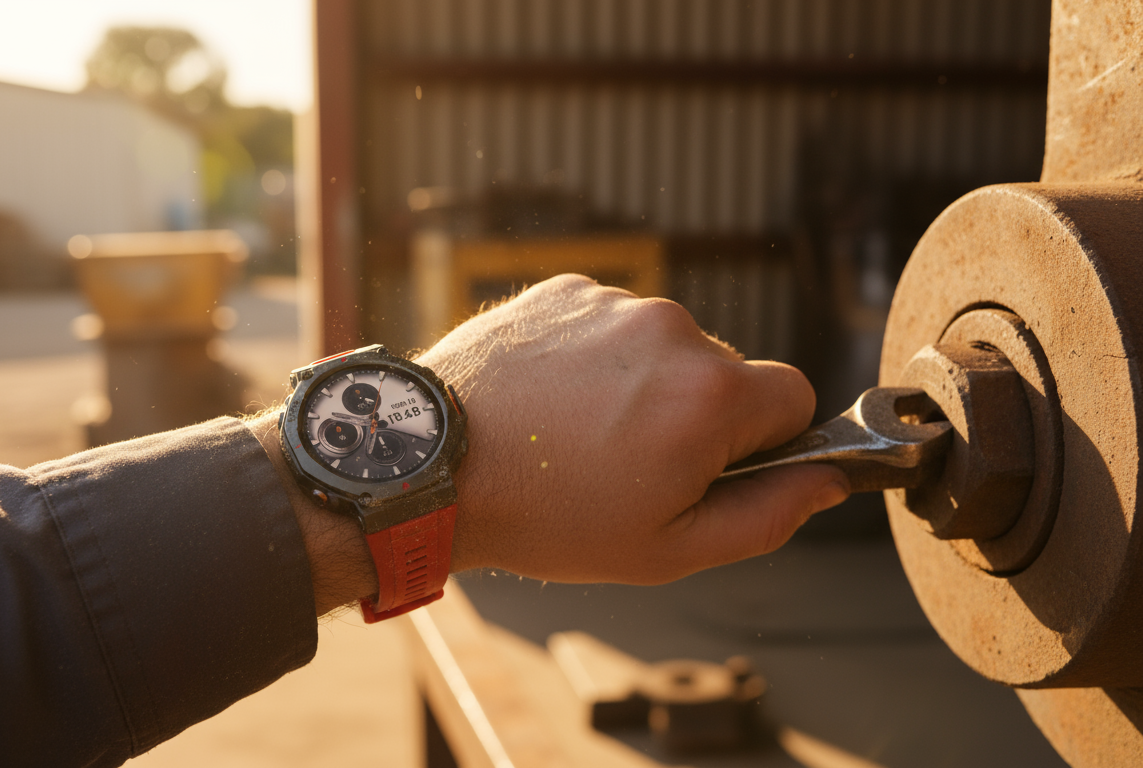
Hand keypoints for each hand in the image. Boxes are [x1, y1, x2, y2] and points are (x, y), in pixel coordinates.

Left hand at [417, 274, 848, 584]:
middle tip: (630, 464)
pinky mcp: (564, 290)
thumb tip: (827, 481)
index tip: (715, 468)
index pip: (794, 397)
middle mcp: (670, 328)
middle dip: (696, 416)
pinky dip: (594, 358)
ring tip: (578, 435)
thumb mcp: (669, 548)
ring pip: (664, 346)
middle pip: (725, 372)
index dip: (765, 443)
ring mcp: (611, 302)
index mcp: (709, 393)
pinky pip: (609, 324)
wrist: (432, 467)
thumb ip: (768, 514)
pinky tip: (552, 401)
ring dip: (642, 385)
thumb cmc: (545, 516)